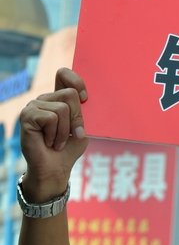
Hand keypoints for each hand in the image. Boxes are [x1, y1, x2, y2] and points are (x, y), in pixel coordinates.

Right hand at [19, 67, 87, 199]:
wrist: (55, 169)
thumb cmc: (69, 149)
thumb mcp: (81, 128)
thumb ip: (82, 112)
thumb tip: (84, 98)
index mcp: (57, 98)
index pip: (63, 74)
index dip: (76, 81)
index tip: (85, 98)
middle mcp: (44, 99)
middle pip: (70, 94)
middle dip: (77, 118)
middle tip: (71, 135)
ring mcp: (34, 106)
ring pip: (62, 108)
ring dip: (65, 131)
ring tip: (57, 141)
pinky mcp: (27, 116)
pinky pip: (51, 118)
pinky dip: (55, 134)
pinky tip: (49, 142)